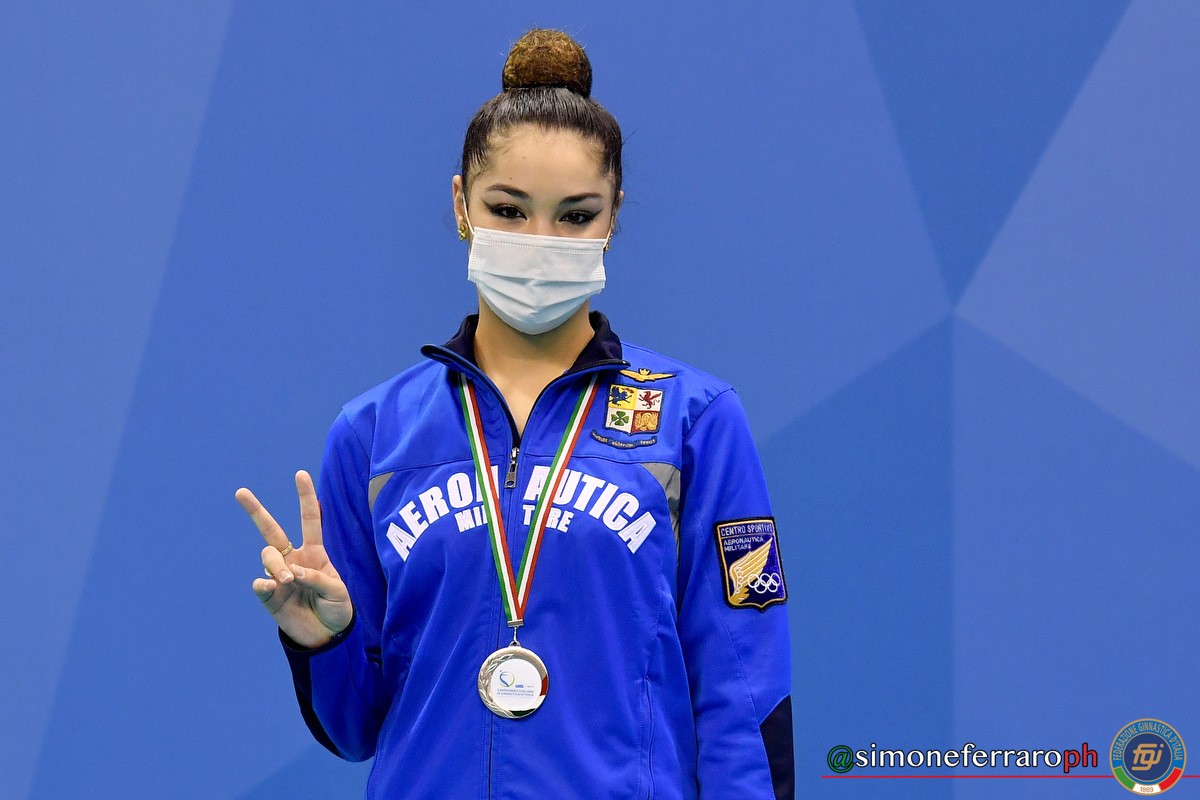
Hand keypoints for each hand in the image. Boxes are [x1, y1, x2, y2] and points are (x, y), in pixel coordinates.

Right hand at [236, 470, 353, 647]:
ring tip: (286, 579)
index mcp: (315, 553)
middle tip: (241, 492)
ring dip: (275, 564)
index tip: (301, 474)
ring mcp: (279, 576)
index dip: (306, 497)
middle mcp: (294, 560)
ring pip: (267, 555)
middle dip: (256, 511)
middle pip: (272, 530)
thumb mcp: (338, 592)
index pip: (310, 519)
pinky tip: (273, 586)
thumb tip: (290, 571)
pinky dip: (264, 583)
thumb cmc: (337, 609)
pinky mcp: (270, 596)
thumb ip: (317, 578)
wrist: (327, 638)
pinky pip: (260, 583)